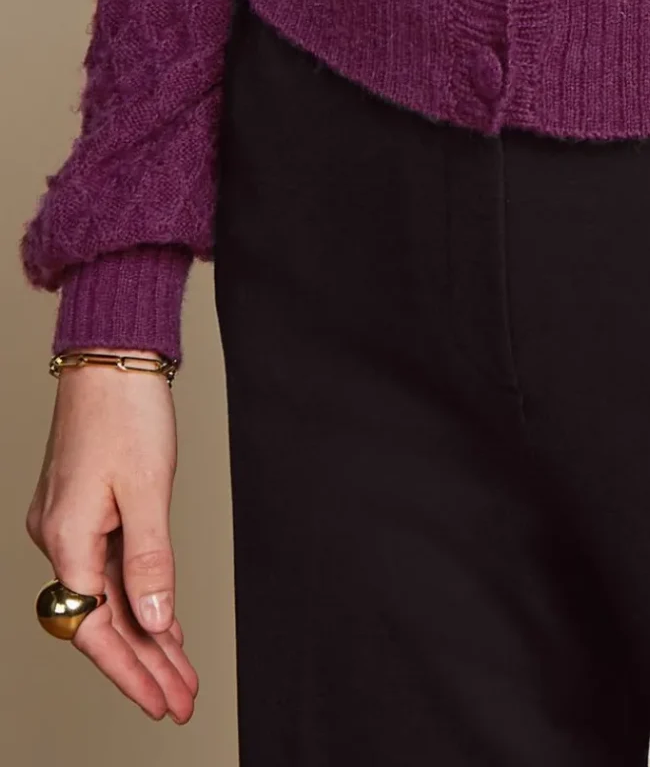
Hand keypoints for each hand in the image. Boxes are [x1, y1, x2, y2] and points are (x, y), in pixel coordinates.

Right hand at [24, 366, 198, 722]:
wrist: (111, 355)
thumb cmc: (126, 410)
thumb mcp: (147, 488)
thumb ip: (150, 561)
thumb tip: (153, 622)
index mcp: (66, 538)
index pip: (96, 629)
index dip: (131, 671)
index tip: (162, 702)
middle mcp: (59, 538)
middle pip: (103, 621)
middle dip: (144, 665)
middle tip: (182, 700)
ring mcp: (70, 525)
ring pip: (109, 598)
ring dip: (146, 636)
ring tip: (181, 674)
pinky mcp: (86, 510)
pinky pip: (111, 570)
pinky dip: (139, 598)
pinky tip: (163, 626)